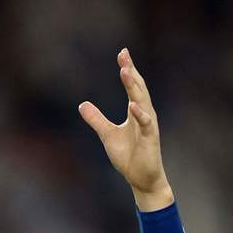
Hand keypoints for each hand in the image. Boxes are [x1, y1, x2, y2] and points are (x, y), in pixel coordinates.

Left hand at [78, 48, 173, 210]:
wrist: (141, 178)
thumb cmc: (129, 156)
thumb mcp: (107, 135)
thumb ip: (96, 119)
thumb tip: (82, 105)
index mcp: (135, 112)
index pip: (131, 86)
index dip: (127, 70)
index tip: (122, 53)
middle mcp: (144, 114)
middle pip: (138, 88)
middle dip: (131, 71)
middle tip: (124, 54)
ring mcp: (148, 125)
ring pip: (142, 101)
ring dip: (134, 87)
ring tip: (126, 71)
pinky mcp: (150, 138)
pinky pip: (145, 124)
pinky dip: (140, 114)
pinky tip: (133, 105)